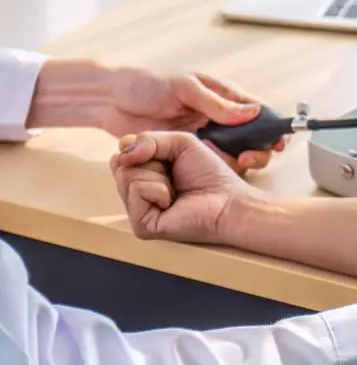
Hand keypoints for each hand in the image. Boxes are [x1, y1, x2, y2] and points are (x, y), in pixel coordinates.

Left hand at [102, 67, 286, 171]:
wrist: (111, 100)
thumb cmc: (146, 84)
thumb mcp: (185, 88)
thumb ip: (217, 103)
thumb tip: (253, 112)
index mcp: (222, 96)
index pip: (257, 111)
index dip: (271, 127)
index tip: (278, 141)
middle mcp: (218, 118)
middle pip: (252, 137)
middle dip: (258, 150)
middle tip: (252, 159)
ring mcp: (205, 137)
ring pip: (236, 153)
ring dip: (240, 161)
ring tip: (239, 165)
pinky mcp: (190, 154)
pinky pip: (212, 164)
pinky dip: (217, 169)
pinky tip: (216, 172)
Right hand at [110, 131, 251, 243]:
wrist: (228, 202)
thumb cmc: (209, 174)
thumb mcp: (179, 142)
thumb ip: (147, 139)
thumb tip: (121, 154)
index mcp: (143, 174)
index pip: (121, 151)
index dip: (142, 146)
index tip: (167, 157)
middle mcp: (136, 193)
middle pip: (118, 162)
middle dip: (150, 160)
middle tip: (173, 175)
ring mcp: (137, 211)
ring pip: (125, 175)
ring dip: (157, 175)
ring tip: (174, 190)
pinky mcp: (141, 225)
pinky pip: (136, 190)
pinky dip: (158, 189)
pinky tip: (172, 202)